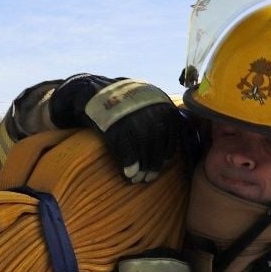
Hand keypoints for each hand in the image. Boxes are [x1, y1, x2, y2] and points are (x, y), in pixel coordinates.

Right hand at [51, 75, 183, 182]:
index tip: (160, 164)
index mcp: (166, 109)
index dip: (165, 157)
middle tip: (148, 178)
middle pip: (158, 151)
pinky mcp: (119, 132)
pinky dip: (130, 167)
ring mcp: (136, 125)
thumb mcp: (152, 101)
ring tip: (137, 179)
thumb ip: (165, 118)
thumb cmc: (127, 100)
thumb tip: (172, 145)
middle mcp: (154, 118)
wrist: (98, 92)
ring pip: (144, 156)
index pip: (172, 141)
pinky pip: (128, 156)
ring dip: (141, 171)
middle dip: (153, 168)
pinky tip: (128, 174)